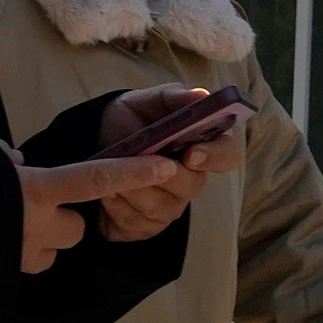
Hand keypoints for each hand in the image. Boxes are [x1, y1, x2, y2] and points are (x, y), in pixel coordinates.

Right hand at [13, 146, 178, 274]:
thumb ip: (11, 160)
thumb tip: (19, 163)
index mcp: (36, 190)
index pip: (96, 179)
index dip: (133, 172)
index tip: (163, 166)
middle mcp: (39, 224)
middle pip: (78, 226)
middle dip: (70, 214)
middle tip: (42, 200)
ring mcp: (29, 253)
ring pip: (59, 243)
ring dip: (48, 233)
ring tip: (19, 218)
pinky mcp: (17, 270)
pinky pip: (37, 258)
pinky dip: (29, 249)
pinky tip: (9, 238)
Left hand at [88, 86, 243, 240]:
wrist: (95, 147)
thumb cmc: (130, 122)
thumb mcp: (144, 102)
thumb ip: (172, 97)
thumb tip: (201, 96)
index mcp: (201, 146)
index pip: (227, 155)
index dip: (214, 156)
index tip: (190, 153)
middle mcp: (192, 179)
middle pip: (191, 185)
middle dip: (160, 174)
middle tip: (136, 161)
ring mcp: (171, 206)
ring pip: (159, 206)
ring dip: (132, 187)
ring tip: (111, 169)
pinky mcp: (148, 227)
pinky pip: (136, 223)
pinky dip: (117, 205)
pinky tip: (106, 191)